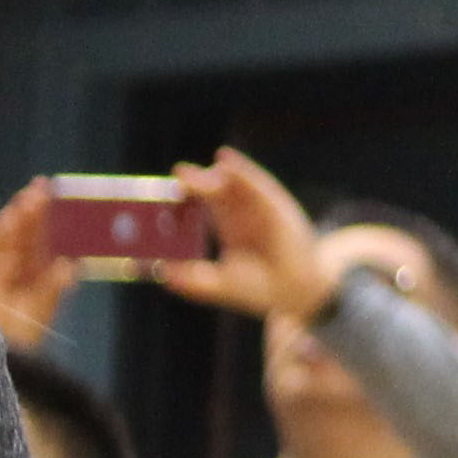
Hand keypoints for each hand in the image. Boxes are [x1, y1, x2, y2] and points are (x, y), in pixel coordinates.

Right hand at [0, 182, 77, 350]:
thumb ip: (51, 293)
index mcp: (30, 285)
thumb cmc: (11, 349)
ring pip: (4, 241)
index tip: (62, 202)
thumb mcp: (36, 320)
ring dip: (17, 219)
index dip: (50, 226)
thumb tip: (69, 266)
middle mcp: (8, 278)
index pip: (41, 249)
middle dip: (34, 216)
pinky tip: (10, 218)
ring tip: (29, 199)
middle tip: (44, 188)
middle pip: (23, 240)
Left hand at [148, 146, 333, 322]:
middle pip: (216, 190)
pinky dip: (242, 173)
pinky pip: (258, 185)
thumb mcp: (219, 285)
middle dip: (195, 182)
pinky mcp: (277, 207)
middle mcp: (245, 214)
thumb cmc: (260, 290)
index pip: (205, 205)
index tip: (161, 192)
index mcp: (231, 227)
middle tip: (175, 175)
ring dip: (213, 174)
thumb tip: (161, 272)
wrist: (297, 294)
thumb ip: (192, 280)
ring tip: (186, 171)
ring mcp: (262, 208)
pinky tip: (226, 163)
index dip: (185, 196)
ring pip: (235, 183)